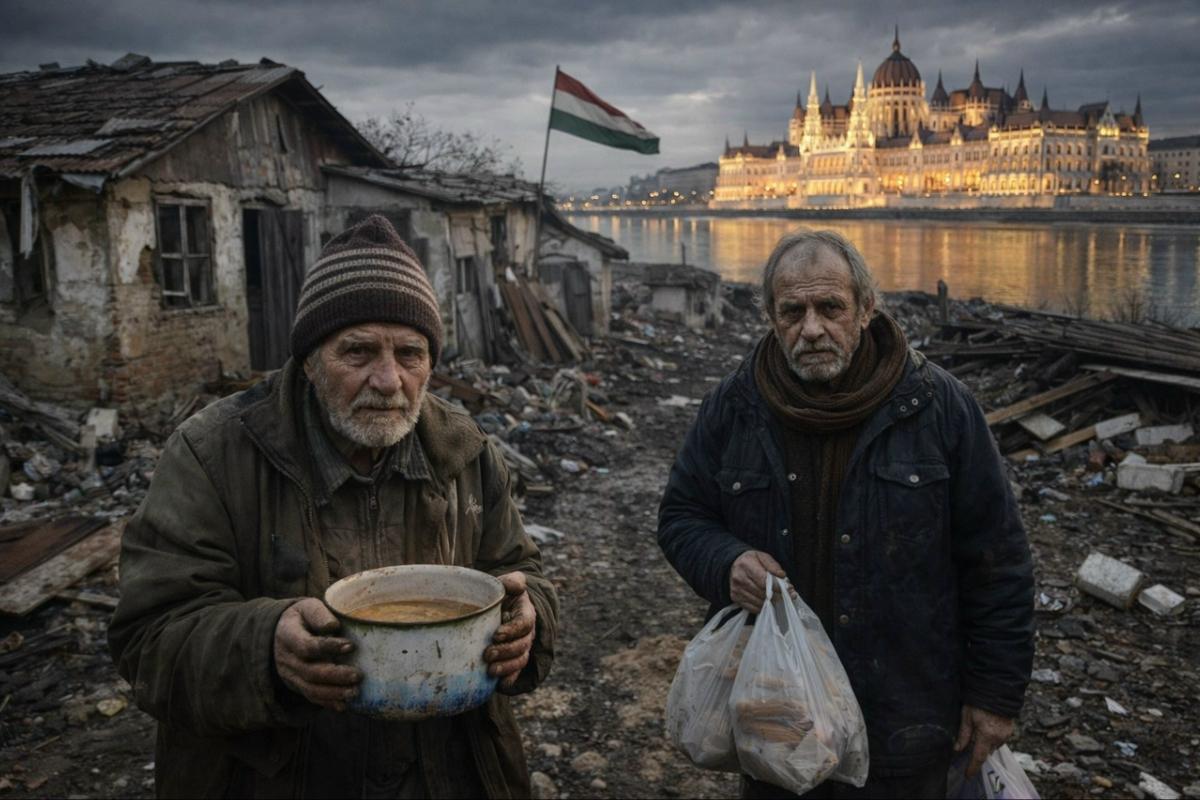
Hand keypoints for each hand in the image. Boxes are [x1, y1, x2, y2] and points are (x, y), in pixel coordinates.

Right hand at [273, 598, 360, 711]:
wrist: (280, 633)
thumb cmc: (301, 618)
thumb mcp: (307, 607)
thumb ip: (319, 614)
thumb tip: (333, 626)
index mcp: (288, 635)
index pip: (306, 646)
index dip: (328, 647)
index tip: (351, 646)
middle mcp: (286, 658)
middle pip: (310, 671)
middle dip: (335, 675)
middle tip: (358, 675)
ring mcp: (290, 674)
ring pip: (310, 688)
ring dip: (333, 693)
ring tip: (354, 692)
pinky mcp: (296, 684)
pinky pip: (310, 697)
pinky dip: (327, 703)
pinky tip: (343, 705)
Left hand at [484, 572, 536, 690]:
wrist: (501, 607)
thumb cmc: (502, 594)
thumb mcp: (505, 583)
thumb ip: (512, 581)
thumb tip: (518, 587)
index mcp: (526, 613)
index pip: (524, 624)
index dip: (512, 630)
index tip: (496, 634)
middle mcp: (527, 633)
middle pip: (522, 645)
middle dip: (506, 652)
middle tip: (487, 654)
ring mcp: (521, 647)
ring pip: (521, 661)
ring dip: (507, 668)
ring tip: (490, 671)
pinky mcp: (513, 659)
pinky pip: (516, 673)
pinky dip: (509, 681)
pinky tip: (498, 685)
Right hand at [729, 550, 788, 612]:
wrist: (733, 564)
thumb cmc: (751, 560)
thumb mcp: (762, 556)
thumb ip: (773, 565)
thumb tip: (782, 575)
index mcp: (746, 565)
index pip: (764, 581)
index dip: (777, 587)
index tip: (788, 589)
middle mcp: (739, 578)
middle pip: (762, 593)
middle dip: (777, 595)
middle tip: (785, 595)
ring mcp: (736, 589)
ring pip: (759, 602)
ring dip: (770, 602)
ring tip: (776, 597)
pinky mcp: (735, 598)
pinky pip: (753, 608)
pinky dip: (762, 606)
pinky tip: (766, 600)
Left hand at [955, 704, 1014, 777]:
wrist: (996, 690)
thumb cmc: (978, 701)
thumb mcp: (966, 716)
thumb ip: (963, 735)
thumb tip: (957, 749)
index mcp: (987, 735)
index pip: (979, 757)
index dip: (973, 768)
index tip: (968, 776)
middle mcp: (999, 738)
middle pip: (986, 751)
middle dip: (978, 750)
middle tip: (970, 743)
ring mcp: (1006, 734)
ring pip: (993, 746)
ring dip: (985, 743)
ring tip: (979, 730)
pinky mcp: (1010, 730)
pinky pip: (999, 740)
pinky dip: (992, 738)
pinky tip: (987, 728)